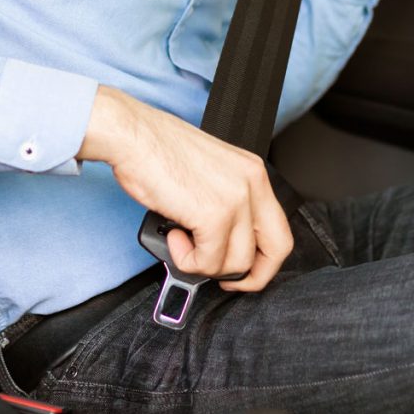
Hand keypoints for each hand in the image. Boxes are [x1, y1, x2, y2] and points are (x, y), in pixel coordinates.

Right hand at [78, 86, 293, 291]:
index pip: (279, 229)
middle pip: (277, 249)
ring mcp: (236, 199)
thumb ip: (225, 204)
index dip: (264, 259)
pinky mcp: (213, 214)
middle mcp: (252, 183)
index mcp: (253, 172)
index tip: (244, 269)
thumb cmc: (158, 150)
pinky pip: (209, 262)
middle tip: (223, 278)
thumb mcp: (209, 174)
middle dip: (252, 276)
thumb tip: (222, 244)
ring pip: (238, 262)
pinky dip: (188, 260)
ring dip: (206, 264)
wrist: (133, 135)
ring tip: (183, 242)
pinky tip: (175, 237)